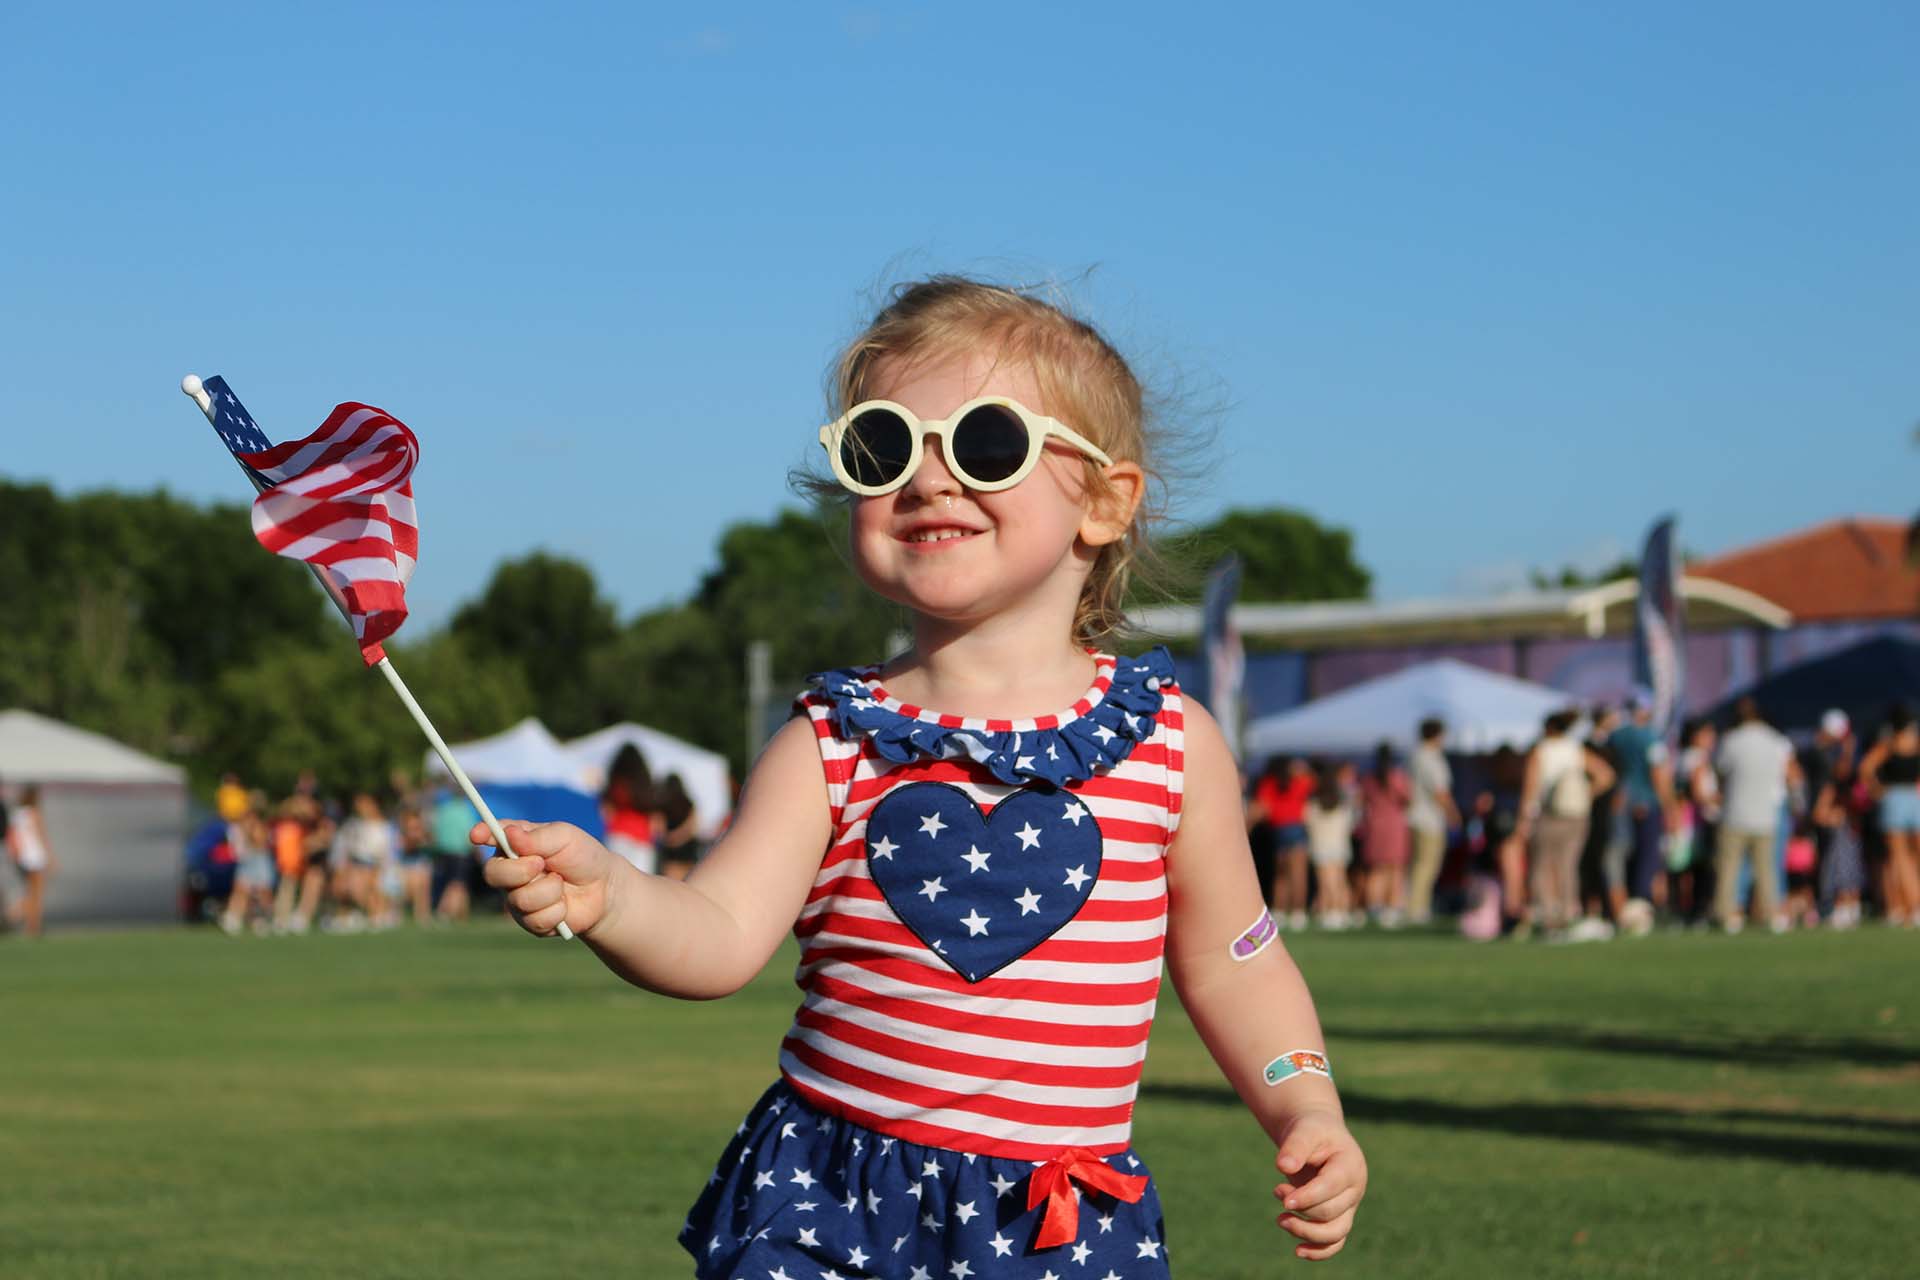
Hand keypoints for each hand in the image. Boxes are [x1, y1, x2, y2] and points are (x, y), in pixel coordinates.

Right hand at [476, 821, 621, 937]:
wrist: (604, 888)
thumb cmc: (582, 856)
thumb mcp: (566, 837)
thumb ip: (538, 838)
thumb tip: (509, 833)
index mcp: (515, 844)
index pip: (490, 836)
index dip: (481, 834)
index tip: (476, 835)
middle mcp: (510, 871)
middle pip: (492, 874)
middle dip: (519, 870)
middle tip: (542, 864)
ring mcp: (516, 897)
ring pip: (518, 900)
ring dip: (548, 892)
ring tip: (561, 884)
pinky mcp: (528, 921)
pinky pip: (534, 920)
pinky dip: (556, 911)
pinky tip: (564, 905)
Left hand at [1274, 1109, 1366, 1260]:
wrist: (1317, 1136)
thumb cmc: (1311, 1131)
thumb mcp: (1304, 1130)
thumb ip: (1295, 1146)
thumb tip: (1283, 1166)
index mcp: (1350, 1165)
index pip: (1331, 1187)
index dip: (1308, 1196)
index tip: (1284, 1199)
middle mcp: (1354, 1190)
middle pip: (1330, 1211)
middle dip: (1300, 1208)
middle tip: (1276, 1191)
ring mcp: (1349, 1206)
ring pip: (1335, 1233)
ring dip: (1306, 1233)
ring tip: (1280, 1220)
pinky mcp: (1339, 1217)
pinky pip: (1335, 1242)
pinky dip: (1319, 1251)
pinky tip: (1298, 1250)